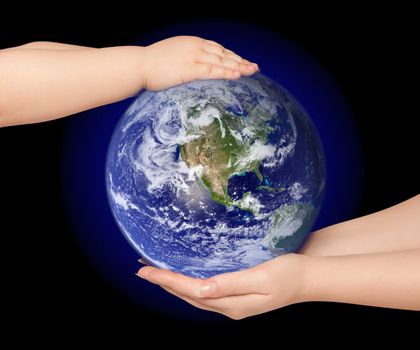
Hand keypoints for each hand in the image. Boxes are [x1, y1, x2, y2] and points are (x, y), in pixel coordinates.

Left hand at [137, 253, 304, 319]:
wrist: (308, 278)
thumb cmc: (288, 274)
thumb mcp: (261, 279)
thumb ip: (231, 284)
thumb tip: (201, 290)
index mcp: (231, 303)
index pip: (190, 290)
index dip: (166, 280)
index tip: (145, 272)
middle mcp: (228, 305)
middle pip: (188, 295)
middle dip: (164, 283)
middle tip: (143, 271)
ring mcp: (232, 302)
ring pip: (194, 294)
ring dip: (174, 284)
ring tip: (157, 273)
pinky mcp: (236, 293)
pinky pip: (205, 290)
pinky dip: (189, 283)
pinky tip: (185, 276)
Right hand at [141, 36, 258, 90]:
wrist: (138, 65)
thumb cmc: (152, 63)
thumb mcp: (174, 55)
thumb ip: (187, 58)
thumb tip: (195, 67)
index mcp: (192, 42)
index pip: (218, 49)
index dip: (232, 56)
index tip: (243, 62)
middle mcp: (196, 46)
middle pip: (224, 53)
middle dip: (240, 61)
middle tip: (255, 68)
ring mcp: (193, 56)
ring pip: (221, 61)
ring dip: (239, 66)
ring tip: (252, 71)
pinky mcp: (189, 68)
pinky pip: (212, 71)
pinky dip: (226, 72)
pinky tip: (238, 75)